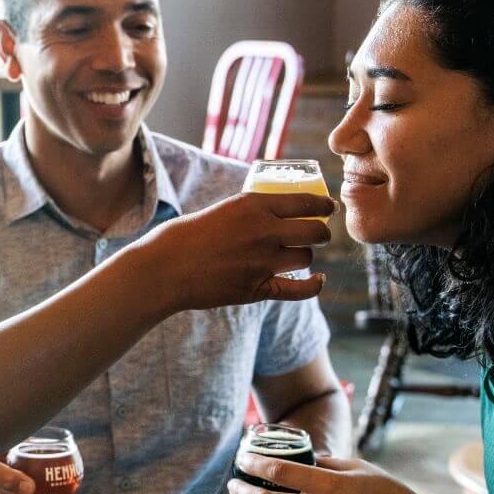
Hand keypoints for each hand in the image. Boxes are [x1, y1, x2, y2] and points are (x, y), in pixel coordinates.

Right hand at [146, 191, 334, 309]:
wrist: (164, 268)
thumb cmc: (184, 237)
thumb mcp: (222, 210)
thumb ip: (251, 212)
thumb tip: (276, 214)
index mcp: (254, 205)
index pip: (307, 203)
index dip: (325, 206)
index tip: (330, 208)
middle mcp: (264, 232)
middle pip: (315, 232)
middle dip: (321, 233)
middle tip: (318, 234)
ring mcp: (262, 262)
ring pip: (306, 258)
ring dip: (306, 257)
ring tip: (298, 255)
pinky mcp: (256, 288)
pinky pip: (299, 289)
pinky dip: (313, 285)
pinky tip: (318, 281)